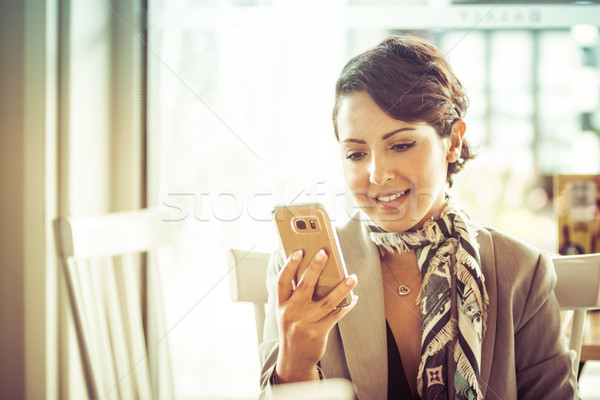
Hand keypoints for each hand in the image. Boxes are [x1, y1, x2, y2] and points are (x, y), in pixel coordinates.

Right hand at [275, 248, 357, 382]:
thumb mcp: (287, 311)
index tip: (298, 251)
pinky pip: (336, 315)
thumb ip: (295, 294)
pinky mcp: (318, 332)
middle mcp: (291, 312)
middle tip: (324, 253)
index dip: (289, 265)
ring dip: (341, 288)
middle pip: (304, 286)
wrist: (294, 358)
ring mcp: (305, 323)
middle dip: (315, 268)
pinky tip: (353, 297)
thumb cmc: (293, 327)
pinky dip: (346, 305)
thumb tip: (314, 270)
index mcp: (282, 304)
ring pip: (326, 301)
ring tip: (352, 277)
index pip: (282, 281)